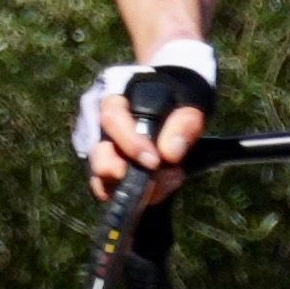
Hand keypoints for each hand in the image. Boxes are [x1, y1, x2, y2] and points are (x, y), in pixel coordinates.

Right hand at [78, 42, 216, 194]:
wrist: (176, 98)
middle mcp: (97, 120)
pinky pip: (109, 188)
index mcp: (114, 95)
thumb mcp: (192, 101)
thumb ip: (185, 123)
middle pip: (97, 152)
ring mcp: (98, 147)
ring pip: (100, 176)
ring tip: (165, 186)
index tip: (155, 162)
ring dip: (130, 188)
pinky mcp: (105, 169)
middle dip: (119, 174)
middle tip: (148, 186)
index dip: (131, 143)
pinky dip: (132, 194)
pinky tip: (158, 190)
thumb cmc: (181, 94)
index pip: (112, 119)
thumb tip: (170, 154)